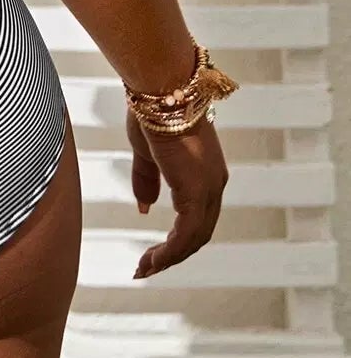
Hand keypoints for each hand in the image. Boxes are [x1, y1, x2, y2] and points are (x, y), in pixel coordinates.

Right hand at [127, 103, 228, 277]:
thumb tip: (144, 208)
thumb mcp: (147, 152)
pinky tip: (152, 261)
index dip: (176, 238)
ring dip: (168, 258)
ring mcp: (209, 189)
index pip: (196, 216)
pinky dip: (170, 252)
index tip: (154, 252)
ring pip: (194, 238)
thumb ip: (148, 180)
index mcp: (205, 174)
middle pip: (198, 233)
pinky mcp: (197, 192)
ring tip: (144, 269)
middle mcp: (214, 184)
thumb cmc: (152, 110)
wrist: (160, 88)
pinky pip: (186, 234)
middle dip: (172, 254)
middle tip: (146, 268)